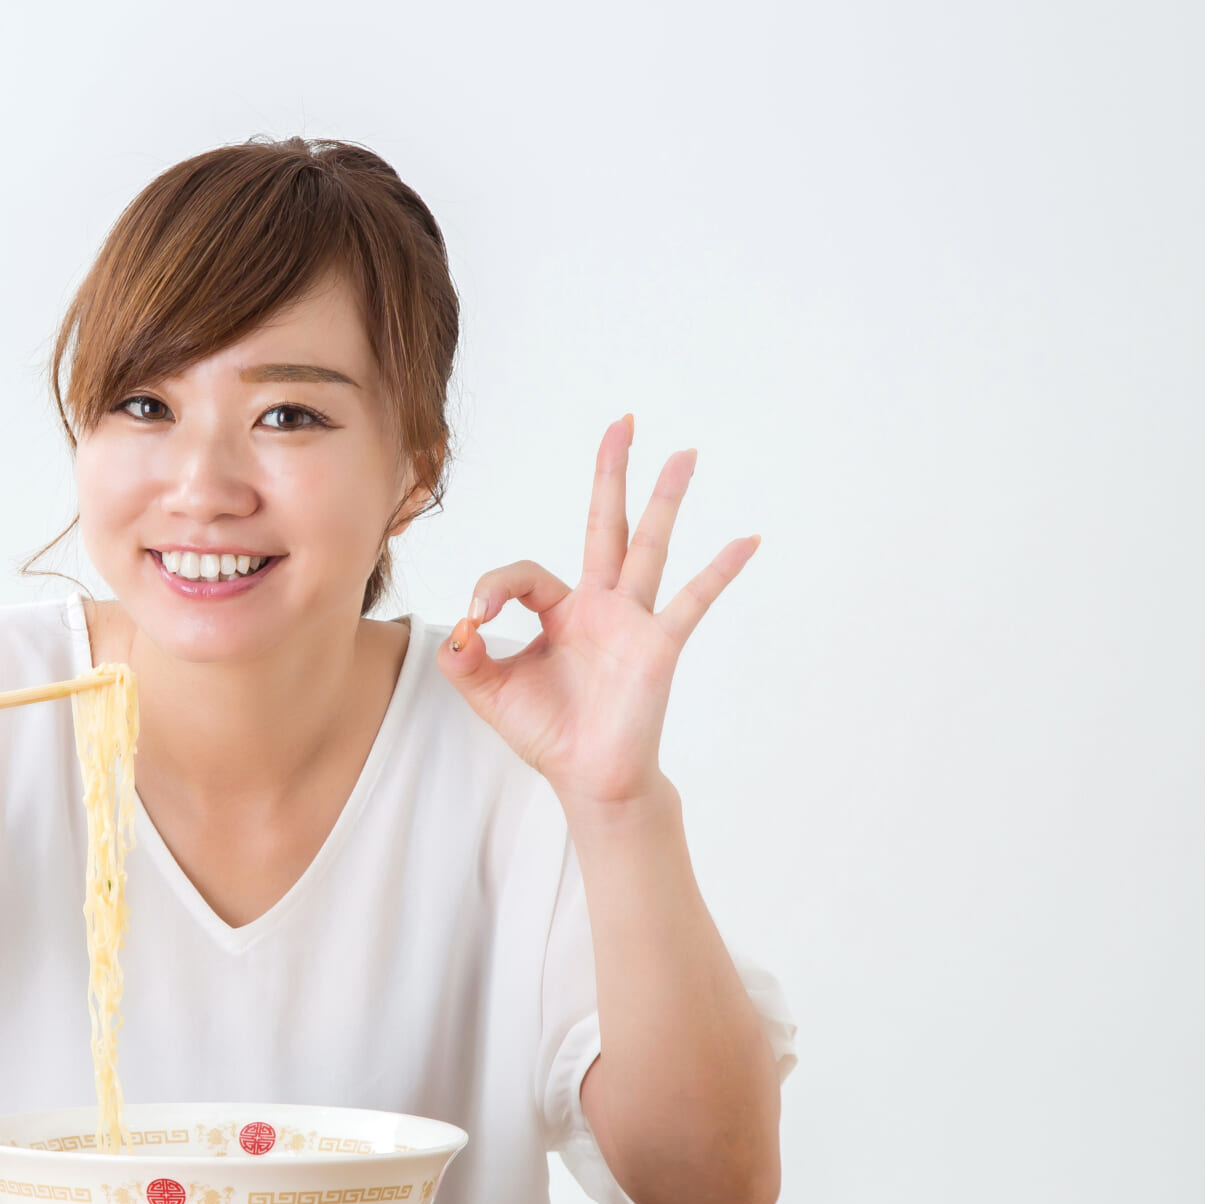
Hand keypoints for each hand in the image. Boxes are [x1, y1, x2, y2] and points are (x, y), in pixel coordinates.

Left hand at [439, 415, 758, 810]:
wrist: (589, 780)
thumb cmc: (547, 733)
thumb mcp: (487, 692)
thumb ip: (462, 658)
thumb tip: (457, 625)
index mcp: (560, 612)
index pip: (524, 574)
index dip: (493, 589)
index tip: (475, 622)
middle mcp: (600, 606)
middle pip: (605, 525)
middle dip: (611, 474)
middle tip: (623, 423)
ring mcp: (633, 622)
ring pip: (649, 547)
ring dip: (665, 499)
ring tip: (684, 454)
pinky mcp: (658, 645)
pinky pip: (692, 601)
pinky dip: (720, 571)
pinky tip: (747, 539)